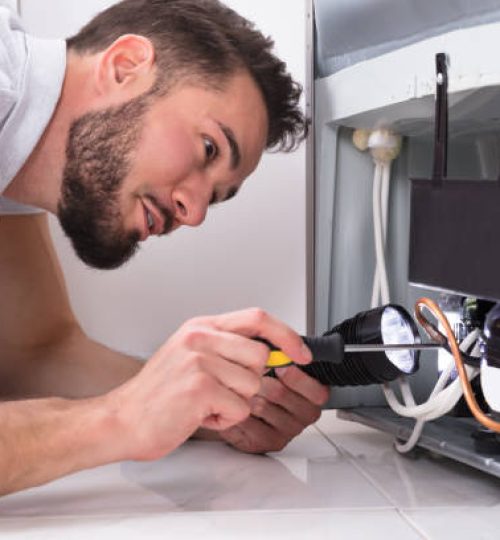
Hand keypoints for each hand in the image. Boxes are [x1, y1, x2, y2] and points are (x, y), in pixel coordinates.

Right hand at [106, 308, 310, 461]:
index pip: (257, 318)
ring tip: (206, 403)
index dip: (286, 335)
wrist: (124, 418)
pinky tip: (200, 415)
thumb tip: (273, 351)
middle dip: (249, 382)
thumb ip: (229, 347)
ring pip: (252, 386)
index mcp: (201, 327)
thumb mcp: (192, 355)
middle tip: (223, 390)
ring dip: (234, 403)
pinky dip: (224, 419)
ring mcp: (199, 361)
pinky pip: (239, 408)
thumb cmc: (159, 392)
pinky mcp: (200, 388)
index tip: (300, 352)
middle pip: (260, 357)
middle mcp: (200, 338)